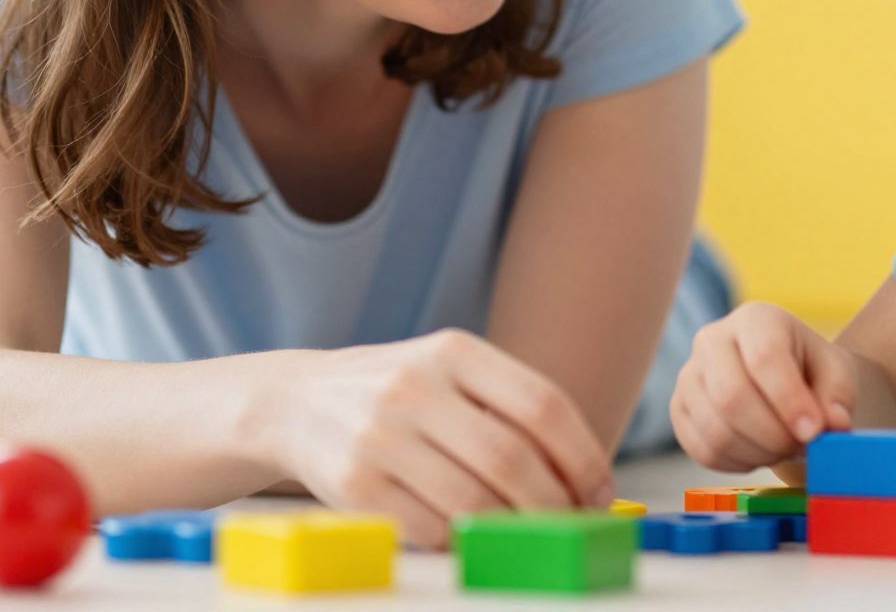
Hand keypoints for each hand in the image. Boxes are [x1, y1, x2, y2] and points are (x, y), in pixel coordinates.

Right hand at [262, 328, 613, 548]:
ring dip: (513, 530)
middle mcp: (415, 387)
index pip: (542, 404)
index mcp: (455, 352)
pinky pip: (430, 528)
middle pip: (511, 459)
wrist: (294, 402)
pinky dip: (464, 542)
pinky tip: (476, 540)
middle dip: (554, 504)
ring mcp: (380, 436)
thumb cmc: (400, 396)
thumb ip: (509, 409)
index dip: (583, 456)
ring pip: (472, 501)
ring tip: (529, 538)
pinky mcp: (353, 485)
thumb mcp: (450, 373)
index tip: (601, 492)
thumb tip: (584, 476)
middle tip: (573, 527)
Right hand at [670, 301, 857, 475]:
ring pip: (716, 429)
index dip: (789, 401)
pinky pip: (703, 450)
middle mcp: (713, 339)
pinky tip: (760, 453)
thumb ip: (837, 398)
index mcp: (756, 318)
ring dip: (758, 453)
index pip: (763, 357)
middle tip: (801, 447)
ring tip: (784, 448)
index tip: (814, 432)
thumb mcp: (837, 376)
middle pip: (731, 396)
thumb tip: (831, 426)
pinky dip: (738, 463)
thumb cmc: (814, 374)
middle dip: (772, 435)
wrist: (787, 382)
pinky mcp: (679, 410)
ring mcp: (689, 375)